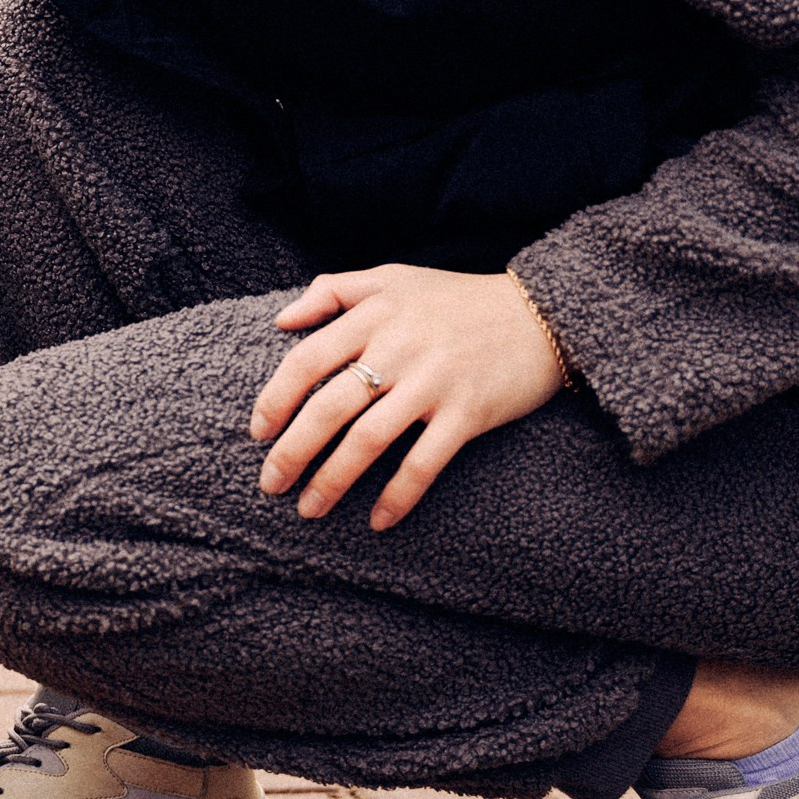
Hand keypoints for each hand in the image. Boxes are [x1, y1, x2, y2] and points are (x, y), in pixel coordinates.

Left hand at [251, 262, 565, 530]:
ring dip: (332, 481)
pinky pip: (423, 463)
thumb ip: (333, 290)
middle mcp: (399, 347)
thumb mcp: (393, 278)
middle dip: (292, 452)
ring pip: (368, 440)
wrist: (541, 313)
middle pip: (328, 407)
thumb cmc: (457, 298)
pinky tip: (377, 521)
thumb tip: (281, 320)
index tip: (258, 432)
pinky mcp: (468, 413)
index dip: (275, 399)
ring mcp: (434, 382)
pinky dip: (397, 496)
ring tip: (309, 509)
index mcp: (375, 314)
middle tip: (270, 484)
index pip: (306, 360)